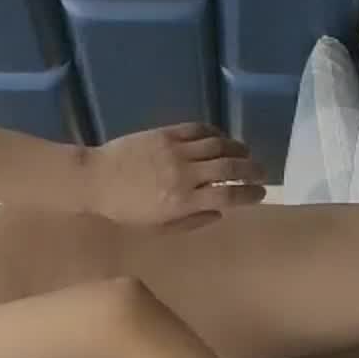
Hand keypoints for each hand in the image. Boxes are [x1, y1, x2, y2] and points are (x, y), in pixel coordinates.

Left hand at [88, 123, 266, 227]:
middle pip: (229, 169)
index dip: (249, 195)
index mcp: (184, 202)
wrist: (96, 180)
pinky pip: (198, 130)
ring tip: (247, 154)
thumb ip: (192, 221)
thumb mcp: (159, 228)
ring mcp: (176, 151)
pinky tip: (221, 139)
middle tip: (263, 173)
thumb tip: (220, 213)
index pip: (228, 196)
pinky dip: (215, 133)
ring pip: (218, 146)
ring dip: (238, 150)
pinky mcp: (166, 133)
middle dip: (252, 170)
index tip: (261, 195)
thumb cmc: (126, 211)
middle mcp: (185, 174)